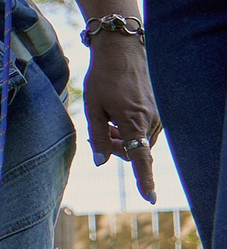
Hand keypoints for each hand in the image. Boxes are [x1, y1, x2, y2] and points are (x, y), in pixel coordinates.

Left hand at [81, 30, 162, 201]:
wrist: (121, 50)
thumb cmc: (103, 78)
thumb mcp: (93, 108)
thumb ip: (98, 137)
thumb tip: (101, 163)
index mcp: (134, 122)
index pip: (141, 159)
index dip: (144, 179)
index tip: (150, 198)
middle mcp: (151, 121)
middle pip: (135, 151)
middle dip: (116, 149)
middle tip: (96, 136)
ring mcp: (156, 115)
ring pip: (139, 141)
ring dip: (121, 139)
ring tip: (105, 121)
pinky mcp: (156, 110)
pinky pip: (143, 130)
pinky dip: (128, 129)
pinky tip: (115, 116)